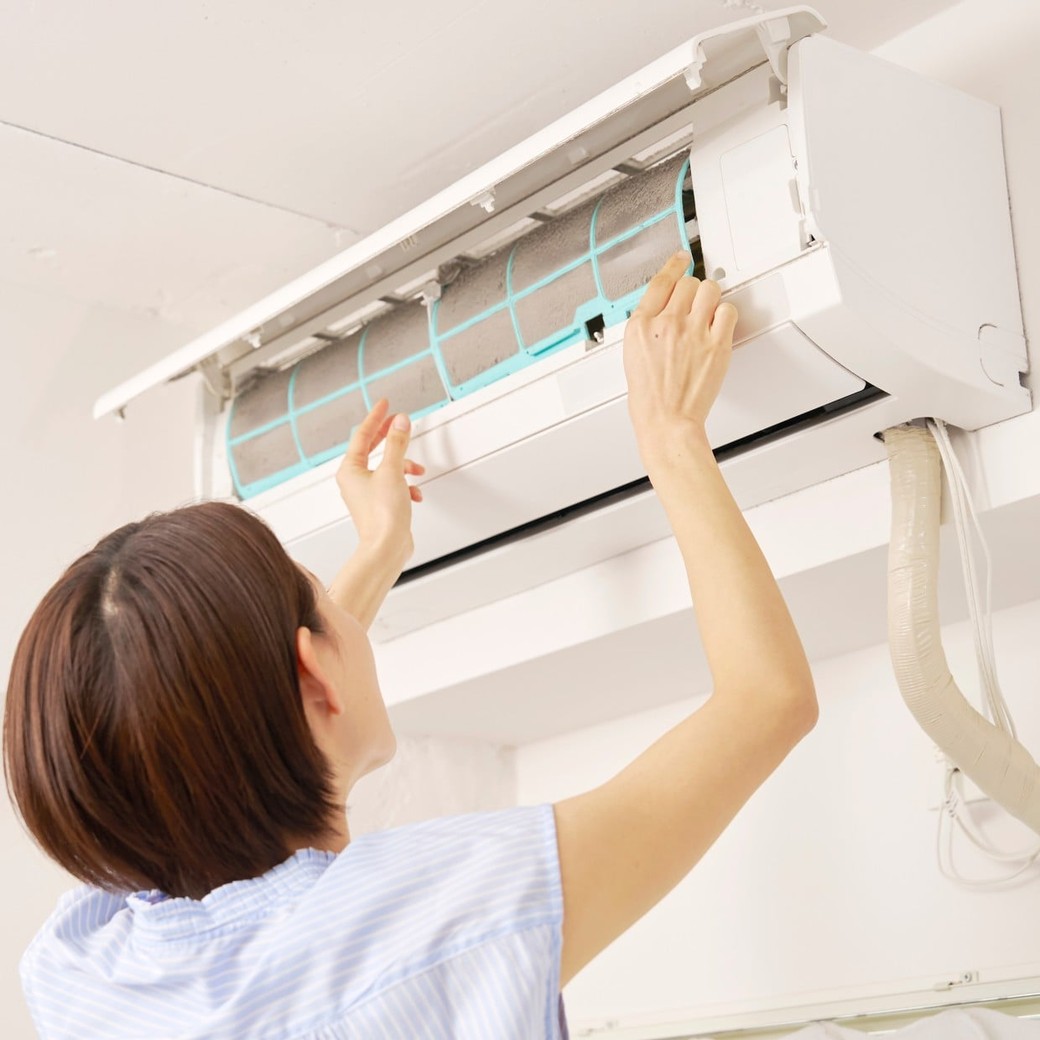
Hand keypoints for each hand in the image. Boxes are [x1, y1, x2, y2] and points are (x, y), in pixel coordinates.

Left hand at [335, 399, 424, 566]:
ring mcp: (367, 494)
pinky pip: (394, 485)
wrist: (386, 548)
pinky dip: (406, 486)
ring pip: (387, 468)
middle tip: (399, 423)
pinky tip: (415, 494)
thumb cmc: (382, 516)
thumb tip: (400, 422)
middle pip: (372, 449)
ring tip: (417, 471)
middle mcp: (355, 480)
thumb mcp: (392, 471)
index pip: (362, 434)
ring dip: (404, 466)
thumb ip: (397, 443)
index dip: (376, 417)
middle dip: (390, 437)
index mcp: (350, 469)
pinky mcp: (380, 505)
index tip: (385, 404)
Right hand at [623, 252, 737, 458]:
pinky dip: (724, 315)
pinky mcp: (716, 344)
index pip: (660, 282)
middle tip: (693, 304)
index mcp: (641, 326)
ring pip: (709, 290)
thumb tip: (663, 310)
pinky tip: (717, 326)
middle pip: (687, 283)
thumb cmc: (649, 397)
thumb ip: (647, 328)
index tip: (681, 259)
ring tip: (706, 313)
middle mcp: (666, 324)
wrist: (666, 421)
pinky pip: (727, 311)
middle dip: (692, 291)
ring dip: (709, 299)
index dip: (673, 266)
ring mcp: (693, 332)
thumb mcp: (633, 355)